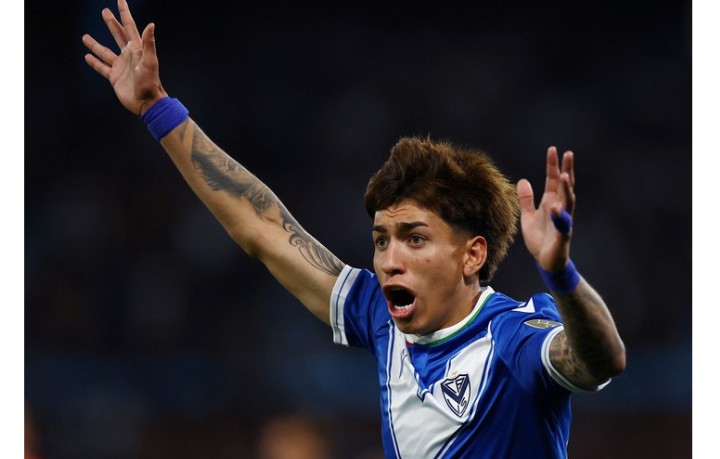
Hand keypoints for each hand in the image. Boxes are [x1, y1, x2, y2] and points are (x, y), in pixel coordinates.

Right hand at [82, 0, 166, 114]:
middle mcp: (128, 55)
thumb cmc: (150, 82)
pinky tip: (87, 56)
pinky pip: (102, 67)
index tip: (120, 0)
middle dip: (112, 23)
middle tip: (105, 11)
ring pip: (105, 51)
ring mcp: (120, 66)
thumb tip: (151, 24)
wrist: (147, 102)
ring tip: (85, 36)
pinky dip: (94, 62)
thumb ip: (148, 44)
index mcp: (136, 49)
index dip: (125, 13)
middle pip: (118, 35)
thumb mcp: (150, 61)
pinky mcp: (114, 77)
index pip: (129, 27)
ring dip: (95, 44)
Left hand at [517, 146, 575, 271]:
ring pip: (568, 202)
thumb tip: (522, 180)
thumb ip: (526, 199)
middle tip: (568, 154)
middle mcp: (559, 209)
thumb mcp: (528, 217)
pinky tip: (556, 208)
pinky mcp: (562, 236)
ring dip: (566, 189)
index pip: (553, 180)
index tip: (553, 149)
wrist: (545, 262)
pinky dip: (560, 217)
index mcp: (551, 203)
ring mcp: (563, 221)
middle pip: (565, 186)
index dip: (553, 165)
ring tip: (564, 176)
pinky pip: (563, 225)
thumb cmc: (539, 239)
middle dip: (567, 170)